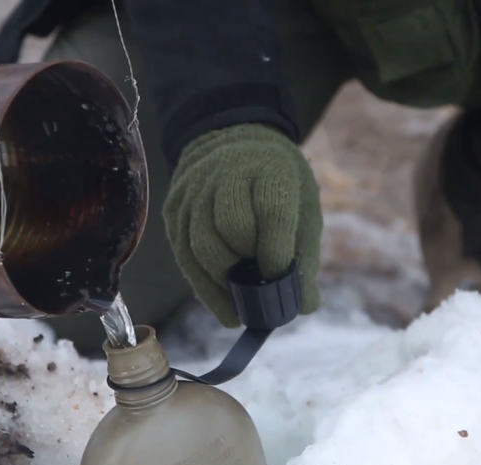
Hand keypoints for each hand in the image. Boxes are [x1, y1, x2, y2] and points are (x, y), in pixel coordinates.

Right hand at [163, 123, 322, 326]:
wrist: (231, 143)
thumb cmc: (274, 184)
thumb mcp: (301, 205)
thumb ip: (304, 253)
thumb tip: (306, 305)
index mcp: (269, 168)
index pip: (271, 211)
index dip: (275, 251)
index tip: (280, 280)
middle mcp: (226, 175)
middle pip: (231, 227)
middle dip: (245, 266)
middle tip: (260, 293)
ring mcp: (194, 192)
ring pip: (201, 243)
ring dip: (222, 281)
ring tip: (242, 304)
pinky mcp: (174, 210)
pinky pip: (184, 255)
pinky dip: (204, 287)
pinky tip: (223, 305)